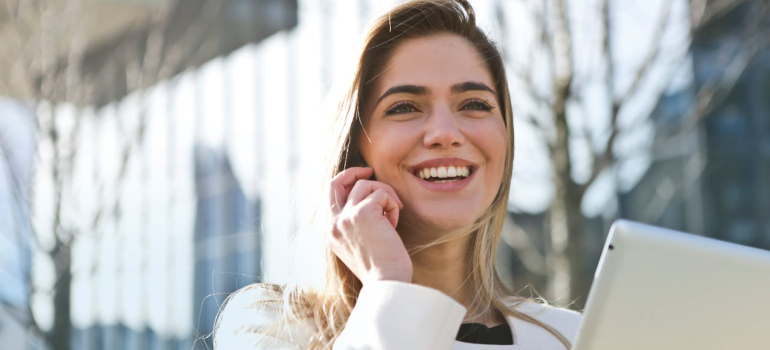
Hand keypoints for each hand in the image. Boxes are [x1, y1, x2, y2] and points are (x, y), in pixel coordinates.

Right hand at [327, 167, 412, 283]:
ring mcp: (346, 217)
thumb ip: (358, 225)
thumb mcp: (361, 245)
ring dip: (385, 195)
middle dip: (354, 172)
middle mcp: (334, 224)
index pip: (332, 197)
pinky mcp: (363, 213)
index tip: (364, 181)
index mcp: (332, 233)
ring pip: (365, 185)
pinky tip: (394, 224)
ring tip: (393, 215)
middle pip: (336, 182)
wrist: (387, 282)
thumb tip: (371, 201)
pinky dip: (392, 204)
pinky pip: (382, 193)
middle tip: (371, 171)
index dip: (347, 183)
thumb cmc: (382, 269)